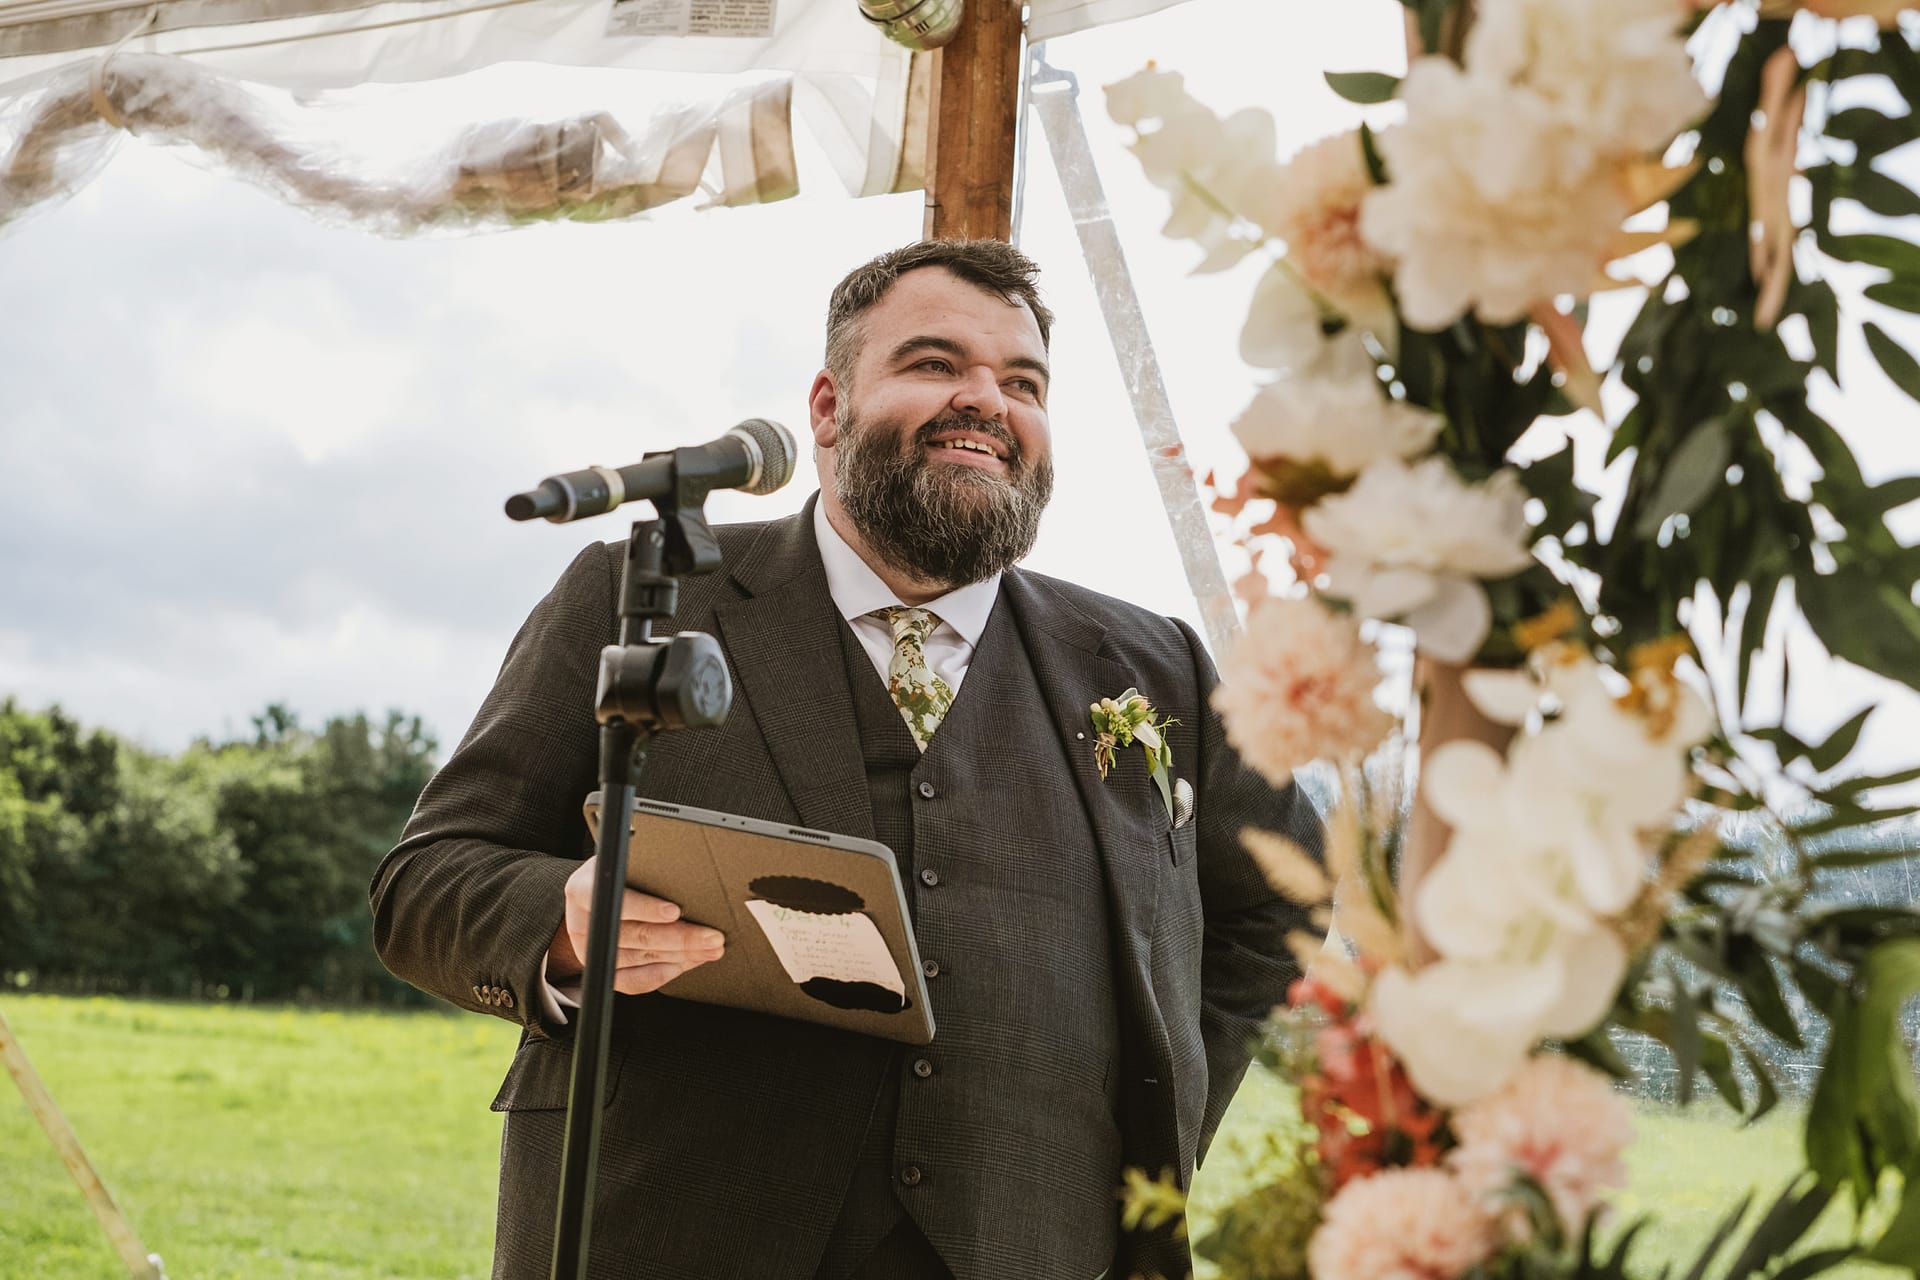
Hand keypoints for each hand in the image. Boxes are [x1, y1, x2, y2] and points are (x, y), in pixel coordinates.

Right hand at [547, 856, 725, 994]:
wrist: (593, 898)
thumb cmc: (619, 875)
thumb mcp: (625, 862)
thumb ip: (647, 869)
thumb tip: (688, 876)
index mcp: (583, 890)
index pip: (617, 901)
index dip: (647, 908)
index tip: (675, 911)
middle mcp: (584, 924)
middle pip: (637, 934)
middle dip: (681, 937)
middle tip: (711, 936)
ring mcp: (591, 951)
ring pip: (642, 959)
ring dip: (682, 955)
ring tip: (710, 948)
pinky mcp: (602, 971)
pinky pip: (635, 982)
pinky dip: (664, 973)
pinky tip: (687, 962)